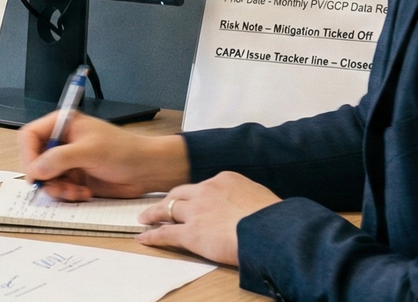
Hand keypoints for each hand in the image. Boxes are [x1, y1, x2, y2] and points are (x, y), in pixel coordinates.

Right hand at [18, 110, 189, 200]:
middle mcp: (61, 141)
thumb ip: (59, 158)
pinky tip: (84, 192)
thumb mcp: (90, 151)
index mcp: (62, 124)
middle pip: (34, 160)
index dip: (28, 155)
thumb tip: (34, 170)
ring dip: (58, 189)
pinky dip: (68, 194)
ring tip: (77, 191)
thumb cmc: (123, 151)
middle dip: (45, 177)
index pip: (29, 136)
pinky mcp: (74, 177)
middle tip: (59, 187)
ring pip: (45, 178)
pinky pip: (58, 188)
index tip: (35, 174)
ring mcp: (67, 160)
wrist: (147, 170)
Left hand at [135, 171, 280, 265]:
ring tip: (145, 218)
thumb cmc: (274, 217)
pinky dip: (152, 236)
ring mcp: (196, 211)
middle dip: (168, 200)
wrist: (271, 230)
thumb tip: (250, 206)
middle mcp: (206, 191)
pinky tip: (144, 238)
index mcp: (224, 180)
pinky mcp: (190, 233)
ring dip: (154, 214)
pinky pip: (165, 233)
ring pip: (167, 209)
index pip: (203, 186)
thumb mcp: (261, 196)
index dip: (195, 195)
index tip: (191, 199)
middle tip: (160, 205)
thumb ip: (247, 197)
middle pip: (180, 194)